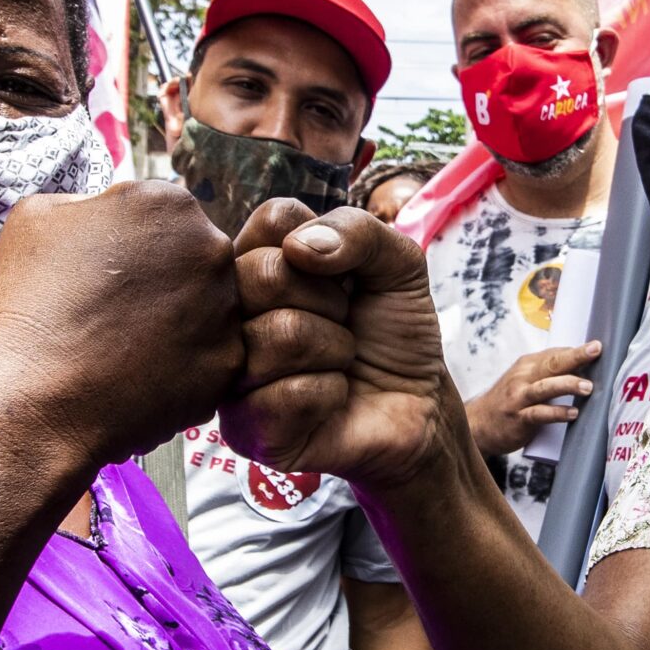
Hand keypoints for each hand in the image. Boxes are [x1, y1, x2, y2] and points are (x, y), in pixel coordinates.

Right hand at [0, 182, 245, 468]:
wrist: (31, 401)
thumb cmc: (25, 304)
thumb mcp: (37, 216)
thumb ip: (89, 202)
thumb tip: (108, 215)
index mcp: (168, 202)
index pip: (161, 217)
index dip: (129, 248)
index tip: (103, 275)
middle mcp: (211, 248)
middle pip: (193, 261)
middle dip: (162, 283)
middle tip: (116, 315)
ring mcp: (227, 308)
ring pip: (207, 310)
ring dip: (176, 324)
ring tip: (124, 349)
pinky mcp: (229, 364)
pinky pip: (210, 359)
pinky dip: (180, 369)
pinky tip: (138, 377)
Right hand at [222, 202, 454, 490]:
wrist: (417, 406)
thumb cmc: (393, 332)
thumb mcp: (396, 265)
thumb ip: (358, 229)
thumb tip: (298, 247)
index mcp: (256, 262)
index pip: (271, 219)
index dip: (325, 246)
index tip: (341, 278)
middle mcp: (232, 315)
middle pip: (262, 274)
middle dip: (330, 302)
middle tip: (344, 324)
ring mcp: (232, 373)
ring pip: (278, 334)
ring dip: (334, 350)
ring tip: (338, 363)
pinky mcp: (245, 430)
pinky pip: (287, 395)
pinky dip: (330, 394)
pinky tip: (331, 400)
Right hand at [465, 343, 602, 457]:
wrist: (478, 423)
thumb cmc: (508, 401)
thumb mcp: (524, 380)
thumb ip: (548, 373)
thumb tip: (581, 366)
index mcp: (527, 365)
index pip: (554, 354)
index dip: (576, 350)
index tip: (597, 346)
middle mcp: (522, 377)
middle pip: (552, 363)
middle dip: (575, 356)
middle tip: (595, 351)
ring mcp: (519, 397)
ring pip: (546, 387)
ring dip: (568, 385)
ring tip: (588, 387)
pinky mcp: (519, 418)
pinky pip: (540, 414)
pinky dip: (557, 413)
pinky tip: (572, 413)